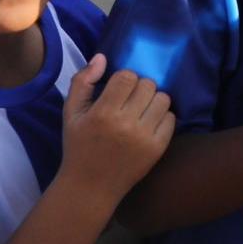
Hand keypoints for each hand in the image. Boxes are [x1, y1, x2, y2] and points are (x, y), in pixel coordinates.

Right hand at [60, 54, 174, 195]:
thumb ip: (83, 82)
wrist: (90, 186)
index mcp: (102, 113)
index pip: (128, 76)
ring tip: (140, 110)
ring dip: (152, 100)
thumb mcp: (71, 114)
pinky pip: (171, 118)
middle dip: (139, 88)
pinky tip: (147, 124)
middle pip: (148, 85)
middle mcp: (126, 124)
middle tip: (129, 100)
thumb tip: (102, 57)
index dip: (124, 79)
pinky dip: (161, 117)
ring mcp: (144, 137)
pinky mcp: (158, 148)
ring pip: (163, 99)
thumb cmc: (79, 146)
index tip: (118, 90)